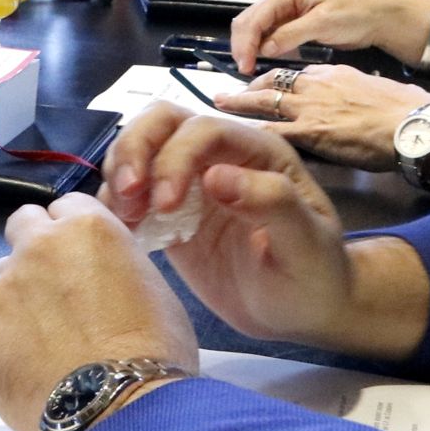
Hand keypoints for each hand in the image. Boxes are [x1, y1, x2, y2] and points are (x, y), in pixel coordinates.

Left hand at [0, 195, 199, 430]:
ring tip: (43, 343)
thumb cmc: (153, 356)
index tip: (78, 257)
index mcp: (87, 228)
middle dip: (34, 249)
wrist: (121, 410)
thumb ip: (114, 264)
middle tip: (53, 292)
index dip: (72, 233)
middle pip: (22, 226)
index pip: (66, 206)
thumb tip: (99, 272)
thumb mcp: (153, 289)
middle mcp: (37, 246)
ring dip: (16, 299)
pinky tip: (25, 368)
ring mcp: (1, 287)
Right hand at [102, 103, 414, 352]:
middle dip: (135, 150)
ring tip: (125, 217)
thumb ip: (272, 204)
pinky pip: (131, 189)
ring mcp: (191, 182)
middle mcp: (222, 156)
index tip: (165, 206)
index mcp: (259, 153)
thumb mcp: (306, 245)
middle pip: (162, 121)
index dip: (176, 158)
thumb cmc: (314, 276)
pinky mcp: (169, 212)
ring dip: (120, 172)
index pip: (204, 130)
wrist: (302, 309)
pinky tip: (122, 229)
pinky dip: (115, 201)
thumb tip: (216, 176)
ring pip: (140, 146)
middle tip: (128, 197)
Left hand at [212, 64, 427, 170]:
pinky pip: (271, 130)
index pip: (298, 74)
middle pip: (274, 81)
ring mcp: (310, 107)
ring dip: (239, 103)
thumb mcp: (379, 89)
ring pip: (264, 100)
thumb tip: (362, 96)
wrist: (414, 124)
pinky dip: (252, 133)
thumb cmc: (407, 110)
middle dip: (250, 86)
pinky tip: (236, 138)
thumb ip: (360, 91)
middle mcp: (317, 85)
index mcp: (335, 74)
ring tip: (219, 104)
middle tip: (229, 92)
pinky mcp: (309, 132)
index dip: (280, 82)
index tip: (268, 86)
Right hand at [230, 0, 429, 72]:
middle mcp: (278, 0)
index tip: (245, 66)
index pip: (252, 19)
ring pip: (254, 32)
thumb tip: (264, 48)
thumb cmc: (355, 12)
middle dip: (242, 47)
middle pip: (247, 24)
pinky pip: (267, 38)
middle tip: (245, 72)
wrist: (378, 16)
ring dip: (250, 50)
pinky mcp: (289, 26)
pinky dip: (262, 51)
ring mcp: (282, 13)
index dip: (245, 44)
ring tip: (253, 70)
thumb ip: (291, 34)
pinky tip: (266, 63)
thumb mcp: (323, 23)